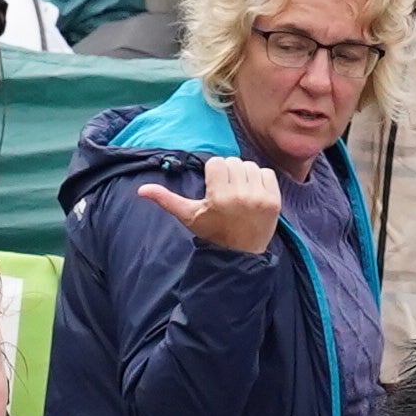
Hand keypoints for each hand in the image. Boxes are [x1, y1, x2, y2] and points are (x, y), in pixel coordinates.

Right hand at [134, 155, 282, 257]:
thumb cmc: (212, 232)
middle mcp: (241, 195)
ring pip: (249, 165)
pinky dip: (260, 180)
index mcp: (219, 197)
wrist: (240, 253)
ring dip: (244, 175)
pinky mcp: (275, 201)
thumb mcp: (188, 216)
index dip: (213, 174)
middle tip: (226, 192)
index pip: (216, 162)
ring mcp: (260, 198)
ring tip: (239, 193)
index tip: (213, 189)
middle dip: (228, 174)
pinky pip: (267, 173)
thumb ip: (166, 200)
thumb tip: (140, 190)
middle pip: (233, 161)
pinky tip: (253, 194)